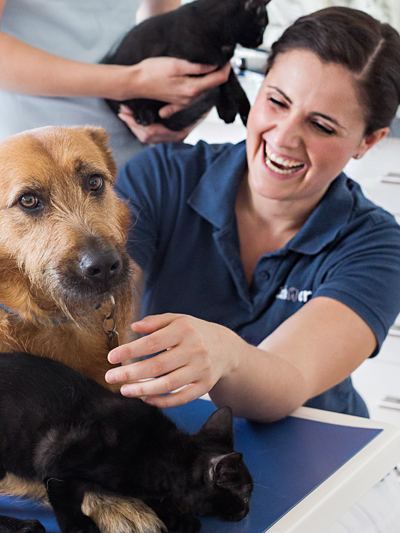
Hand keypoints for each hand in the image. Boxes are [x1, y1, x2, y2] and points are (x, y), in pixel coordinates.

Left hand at [105, 313, 239, 407]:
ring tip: (125, 390)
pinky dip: (164, 401)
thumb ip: (155, 322)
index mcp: (184, 330)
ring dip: (143, 389)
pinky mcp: (205, 385)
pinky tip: (147, 399)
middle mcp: (195, 349)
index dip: (130, 351)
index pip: (152, 342)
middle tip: (111, 377)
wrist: (225, 347)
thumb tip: (134, 326)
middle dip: (131, 373)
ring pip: (168, 384)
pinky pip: (182, 398)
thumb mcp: (177, 320)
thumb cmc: (194, 332)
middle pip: (158, 366)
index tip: (111, 357)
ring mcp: (201, 369)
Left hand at [118, 104, 200, 143]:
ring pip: (146, 137)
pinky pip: (149, 136)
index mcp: (178, 133)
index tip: (127, 113)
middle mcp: (173, 139)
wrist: (208, 105)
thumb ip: (178, 109)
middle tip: (123, 111)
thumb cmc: (201, 104)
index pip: (151, 131)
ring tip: (126, 114)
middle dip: (132, 124)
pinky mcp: (166, 136)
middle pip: (145, 136)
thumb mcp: (191, 104)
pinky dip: (139, 128)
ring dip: (134, 126)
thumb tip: (162, 114)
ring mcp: (170, 139)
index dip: (137, 123)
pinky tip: (134, 119)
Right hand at [120, 58, 230, 104]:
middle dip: (218, 72)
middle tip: (218, 58)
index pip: (218, 79)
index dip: (226, 68)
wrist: (135, 83)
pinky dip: (199, 86)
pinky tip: (197, 78)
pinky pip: (194, 94)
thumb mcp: (176, 64)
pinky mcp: (179, 102)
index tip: (227, 58)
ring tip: (207, 65)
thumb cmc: (152, 71)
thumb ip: (196, 67)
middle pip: (212, 85)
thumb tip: (214, 65)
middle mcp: (190, 99)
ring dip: (208, 78)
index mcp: (192, 89)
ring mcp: (185, 102)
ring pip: (204, 89)